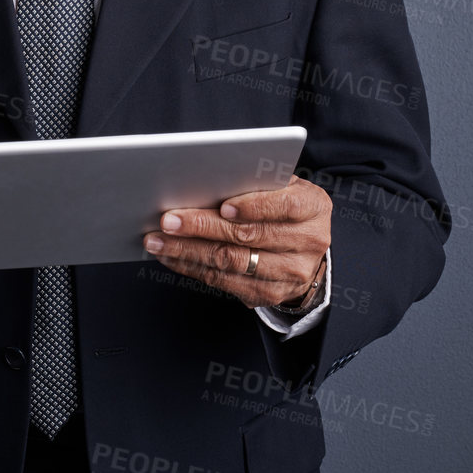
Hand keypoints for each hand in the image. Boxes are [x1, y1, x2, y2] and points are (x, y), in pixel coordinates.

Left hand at [142, 175, 330, 308]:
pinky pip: (224, 281)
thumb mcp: (280, 186)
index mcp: (313, 207)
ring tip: (158, 240)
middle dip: (203, 227)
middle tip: (168, 220)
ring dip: (188, 251)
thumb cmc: (281, 205)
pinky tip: (171, 256)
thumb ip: (255, 181)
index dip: (253, 206)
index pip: (285, 205)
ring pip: (232, 261)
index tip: (222, 206)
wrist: (304, 250)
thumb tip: (204, 178)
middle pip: (249, 236)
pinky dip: (192, 267)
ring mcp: (291, 273)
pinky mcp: (268, 293)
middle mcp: (309, 242)